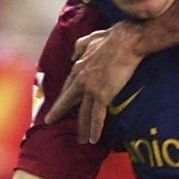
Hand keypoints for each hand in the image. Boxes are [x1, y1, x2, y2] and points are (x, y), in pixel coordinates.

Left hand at [45, 22, 144, 143]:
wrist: (127, 41)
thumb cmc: (113, 38)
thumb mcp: (91, 39)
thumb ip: (80, 47)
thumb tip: (72, 56)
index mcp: (79, 66)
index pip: (68, 85)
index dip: (63, 95)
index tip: (59, 102)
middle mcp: (81, 79)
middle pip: (68, 100)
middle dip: (58, 112)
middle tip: (50, 122)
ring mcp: (91, 89)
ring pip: (83, 113)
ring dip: (81, 128)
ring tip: (79, 140)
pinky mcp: (103, 95)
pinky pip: (97, 116)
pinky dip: (95, 129)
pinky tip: (92, 139)